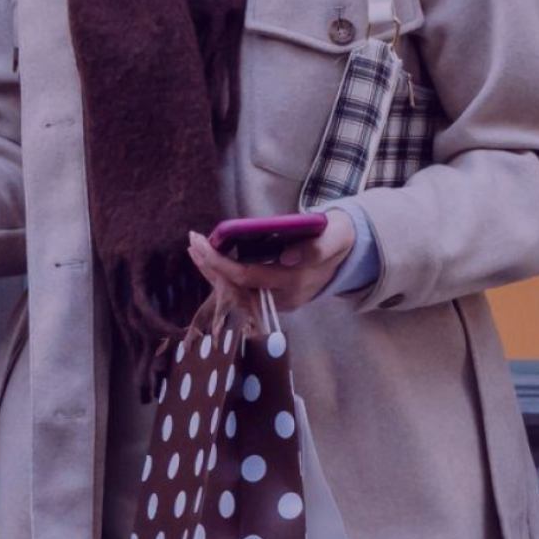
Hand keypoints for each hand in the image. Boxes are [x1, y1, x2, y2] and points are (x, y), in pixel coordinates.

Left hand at [186, 211, 357, 312]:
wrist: (345, 255)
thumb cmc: (336, 238)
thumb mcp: (335, 236)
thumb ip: (316, 248)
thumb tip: (287, 258)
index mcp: (296, 283)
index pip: (249, 277)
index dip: (223, 264)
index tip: (204, 244)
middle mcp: (282, 298)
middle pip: (235, 289)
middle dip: (210, 267)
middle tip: (193, 241)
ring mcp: (275, 302)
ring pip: (234, 293)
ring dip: (211, 272)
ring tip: (194, 248)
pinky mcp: (269, 299)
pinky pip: (239, 291)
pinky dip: (221, 276)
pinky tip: (207, 259)